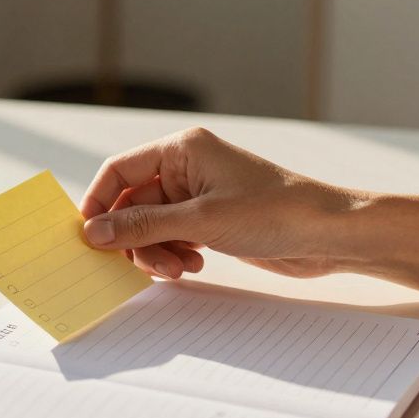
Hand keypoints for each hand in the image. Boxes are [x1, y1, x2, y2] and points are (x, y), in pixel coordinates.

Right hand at [79, 127, 367, 278]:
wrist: (328, 234)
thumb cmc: (274, 212)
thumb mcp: (201, 220)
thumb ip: (143, 226)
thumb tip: (94, 232)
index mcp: (182, 150)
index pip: (120, 170)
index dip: (100, 202)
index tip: (89, 236)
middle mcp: (187, 168)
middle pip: (134, 203)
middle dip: (134, 237)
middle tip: (142, 264)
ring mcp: (200, 196)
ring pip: (152, 226)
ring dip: (156, 251)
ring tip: (178, 268)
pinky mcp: (212, 221)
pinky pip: (174, 238)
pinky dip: (176, 254)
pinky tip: (195, 264)